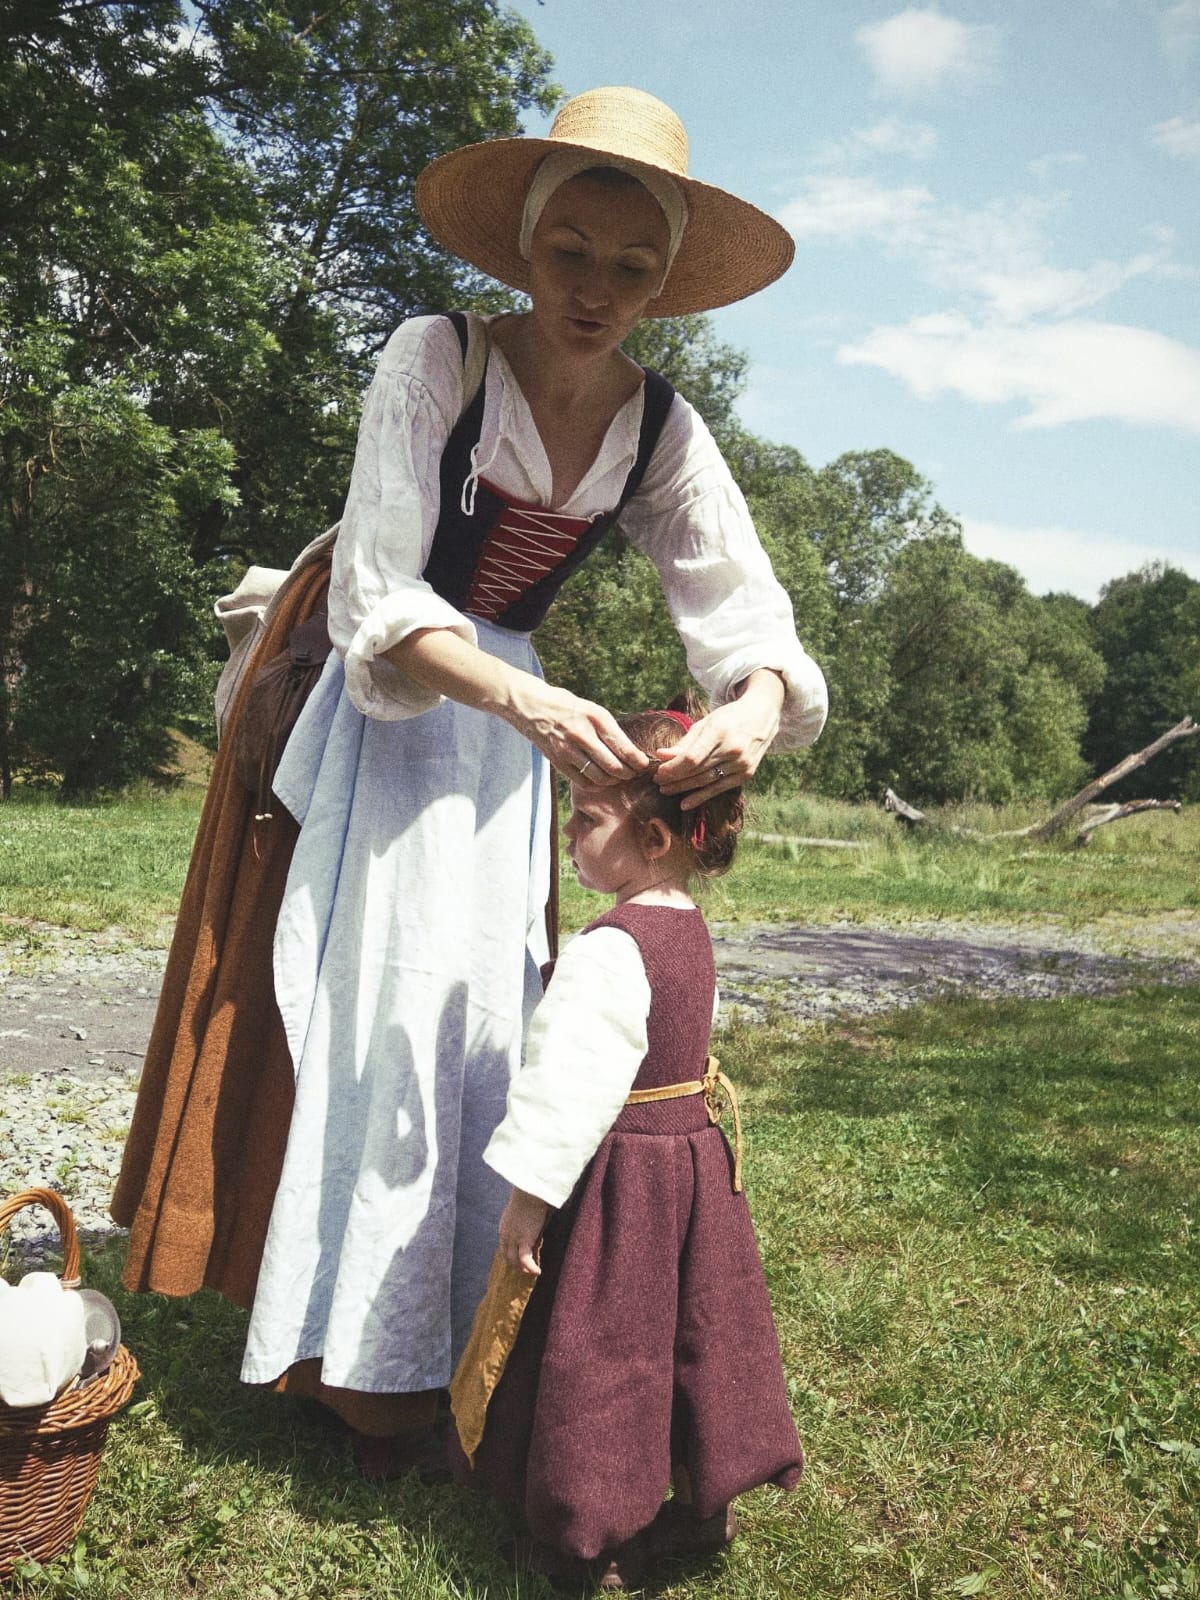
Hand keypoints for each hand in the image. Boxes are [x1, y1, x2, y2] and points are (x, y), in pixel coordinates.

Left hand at [498, 1187, 550, 1275]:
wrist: (530, 1193)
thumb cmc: (530, 1196)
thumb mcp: (522, 1209)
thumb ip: (523, 1218)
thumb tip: (533, 1219)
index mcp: (504, 1226)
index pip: (504, 1246)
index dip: (511, 1254)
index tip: (518, 1259)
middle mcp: (505, 1235)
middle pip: (507, 1256)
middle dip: (515, 1264)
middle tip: (525, 1269)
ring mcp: (513, 1239)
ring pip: (514, 1260)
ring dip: (522, 1268)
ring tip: (531, 1271)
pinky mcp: (524, 1240)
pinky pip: (525, 1259)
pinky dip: (531, 1267)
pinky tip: (538, 1271)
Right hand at [505, 679, 649, 785]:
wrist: (532, 706)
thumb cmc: (568, 707)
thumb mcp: (592, 710)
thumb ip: (610, 730)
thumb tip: (632, 753)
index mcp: (596, 717)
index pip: (624, 748)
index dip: (638, 761)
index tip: (644, 764)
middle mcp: (582, 734)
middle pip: (614, 767)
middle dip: (628, 774)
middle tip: (632, 773)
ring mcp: (568, 749)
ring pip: (600, 777)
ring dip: (613, 780)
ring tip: (617, 776)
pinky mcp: (558, 761)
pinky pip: (583, 781)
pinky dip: (596, 784)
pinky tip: (599, 778)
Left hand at [654, 670, 784, 808]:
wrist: (761, 716)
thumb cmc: (728, 718)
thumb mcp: (706, 723)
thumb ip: (684, 742)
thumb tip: (660, 755)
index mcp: (720, 731)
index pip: (692, 757)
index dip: (673, 768)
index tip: (658, 772)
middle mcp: (733, 749)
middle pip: (697, 771)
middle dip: (674, 778)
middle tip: (658, 782)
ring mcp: (742, 764)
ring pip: (706, 781)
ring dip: (683, 788)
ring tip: (666, 790)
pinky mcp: (746, 774)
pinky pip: (719, 789)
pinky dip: (701, 797)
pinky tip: (685, 804)